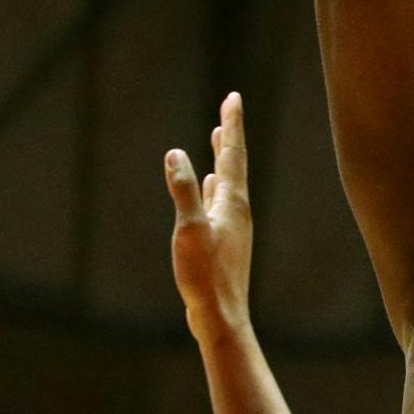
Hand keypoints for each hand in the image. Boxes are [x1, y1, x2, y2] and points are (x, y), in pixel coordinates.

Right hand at [166, 92, 251, 346]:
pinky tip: (211, 188)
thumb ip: (183, 191)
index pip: (233, 154)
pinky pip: (220, 201)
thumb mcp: (189, 229)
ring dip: (223, 158)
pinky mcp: (225, 241)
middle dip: (229, 136)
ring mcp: (232, 225)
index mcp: (232, 202)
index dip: (232, 125)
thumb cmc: (205, 275)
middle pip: (234, 163)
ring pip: (227, 182)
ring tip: (219, 139)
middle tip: (229, 109)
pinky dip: (215, 186)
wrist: (222, 316)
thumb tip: (175, 153)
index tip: (233, 97)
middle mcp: (237, 210)